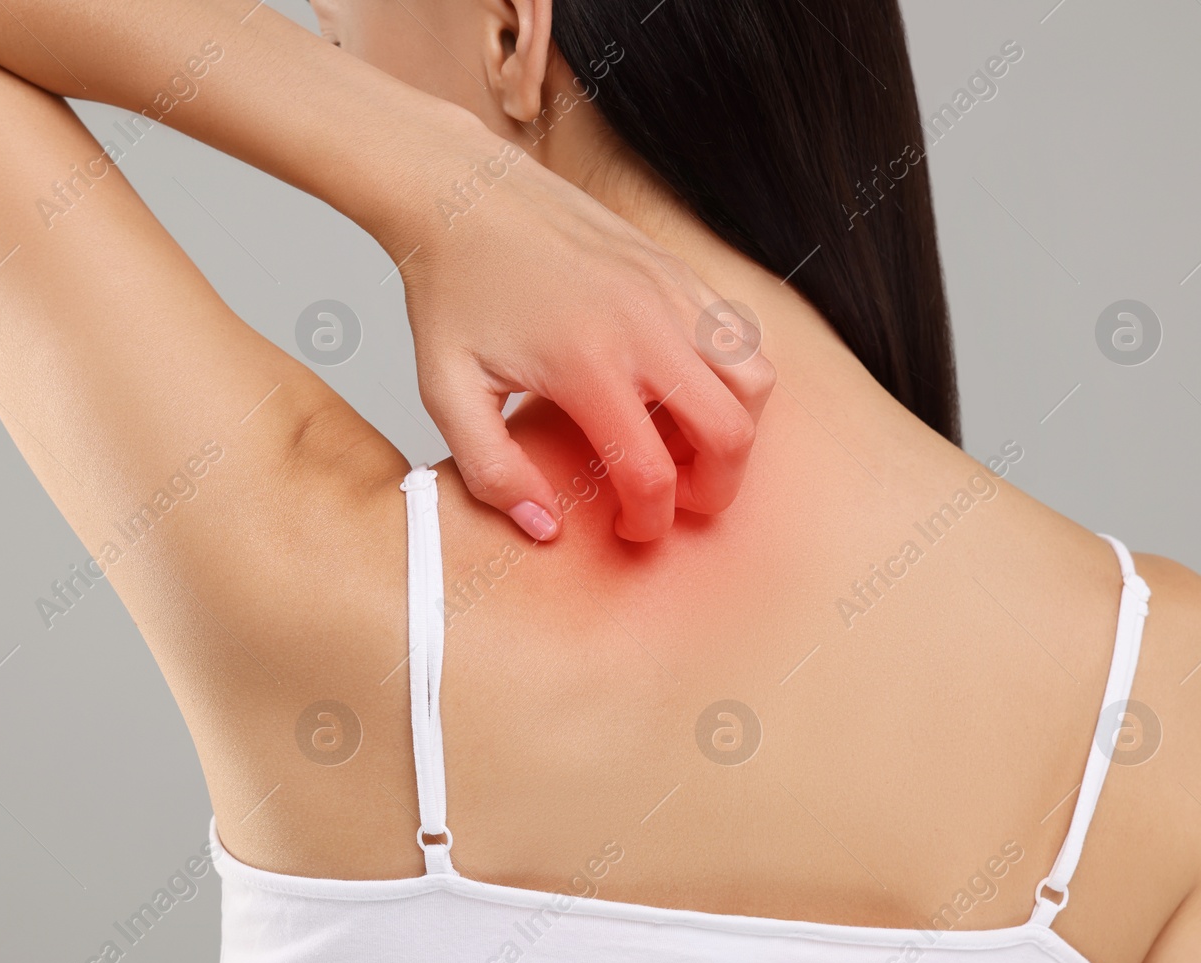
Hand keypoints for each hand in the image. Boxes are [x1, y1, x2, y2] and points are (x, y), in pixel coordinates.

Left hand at [389, 131, 776, 541]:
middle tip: (675, 501)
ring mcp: (670, 292)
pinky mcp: (678, 271)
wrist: (463, 194)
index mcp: (586, 365)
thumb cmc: (453, 289)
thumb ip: (492, 471)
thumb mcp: (446, 392)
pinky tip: (675, 392)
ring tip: (682, 445)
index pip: (652, 474)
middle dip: (714, 488)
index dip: (650, 522)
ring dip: (733, 428)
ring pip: (755, 381)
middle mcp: (644, 326)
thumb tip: (546, 528)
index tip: (629, 529)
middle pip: (731, 433)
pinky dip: (729, 379)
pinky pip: (739, 336)